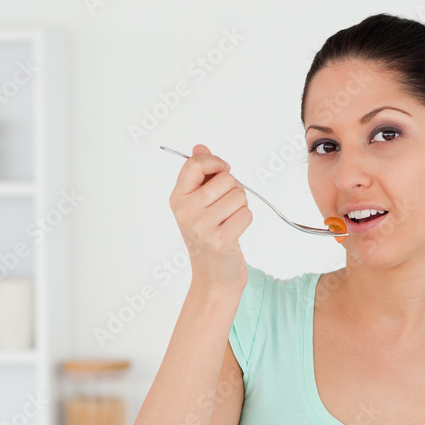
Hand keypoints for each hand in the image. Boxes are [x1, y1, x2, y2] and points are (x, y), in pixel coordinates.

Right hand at [168, 143, 251, 292]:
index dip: (215, 162)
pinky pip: (246, 214)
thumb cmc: (208, 237)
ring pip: (239, 196)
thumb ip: (200, 175)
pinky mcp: (220, 240)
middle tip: (226, 208)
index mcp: (178, 199)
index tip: (224, 170)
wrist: (213, 277)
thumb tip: (200, 147)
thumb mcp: (198, 205)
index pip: (195, 164)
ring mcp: (202, 227)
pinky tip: (235, 232)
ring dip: (241, 206)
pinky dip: (246, 221)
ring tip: (230, 221)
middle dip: (234, 189)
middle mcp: (186, 212)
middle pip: (225, 179)